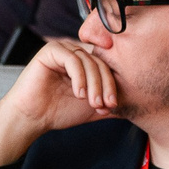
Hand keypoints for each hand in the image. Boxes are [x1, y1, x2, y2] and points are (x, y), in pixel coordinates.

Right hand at [0, 38, 120, 166]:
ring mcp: (63, 49)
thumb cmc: (59, 112)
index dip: (113, 86)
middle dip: (105, 86)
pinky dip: (79, 77)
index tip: (114, 106)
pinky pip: (71, 59)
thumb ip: (110, 104)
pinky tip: (78, 93)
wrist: (32, 118)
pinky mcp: (50, 50)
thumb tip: (136, 107)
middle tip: (105, 105)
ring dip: (94, 84)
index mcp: (86, 63)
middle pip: (100, 63)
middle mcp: (75, 53)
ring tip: (92, 102)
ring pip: (88, 61)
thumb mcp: (92, 108)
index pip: (108, 67)